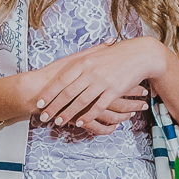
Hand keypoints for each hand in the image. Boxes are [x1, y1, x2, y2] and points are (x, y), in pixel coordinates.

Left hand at [30, 39, 160, 132]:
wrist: (138, 55)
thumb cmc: (114, 55)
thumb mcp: (93, 55)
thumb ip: (79, 63)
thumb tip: (64, 73)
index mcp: (82, 62)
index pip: (61, 80)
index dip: (49, 93)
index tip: (40, 103)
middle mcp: (90, 72)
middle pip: (67, 93)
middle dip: (54, 107)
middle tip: (44, 116)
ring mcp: (101, 82)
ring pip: (81, 102)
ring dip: (68, 114)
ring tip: (59, 122)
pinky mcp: (113, 91)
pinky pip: (98, 106)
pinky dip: (88, 116)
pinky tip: (81, 123)